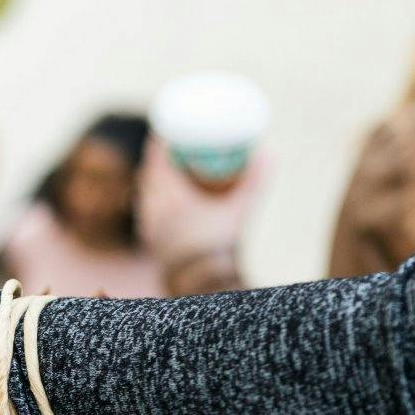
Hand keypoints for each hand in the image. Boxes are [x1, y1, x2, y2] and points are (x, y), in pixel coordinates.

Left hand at [137, 138, 268, 282]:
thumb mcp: (239, 210)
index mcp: (172, 197)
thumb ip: (254, 182)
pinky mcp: (151, 242)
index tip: (164, 132)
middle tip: (168, 150)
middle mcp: (155, 210)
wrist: (203, 281)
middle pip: (148, 175)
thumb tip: (270, 153)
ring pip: (145, 195)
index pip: (158, 161)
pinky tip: (158, 204)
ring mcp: (151, 227)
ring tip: (163, 174)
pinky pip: (146, 214)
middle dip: (156, 161)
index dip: (159, 144)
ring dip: (151, 182)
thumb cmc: (220, 246)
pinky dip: (151, 203)